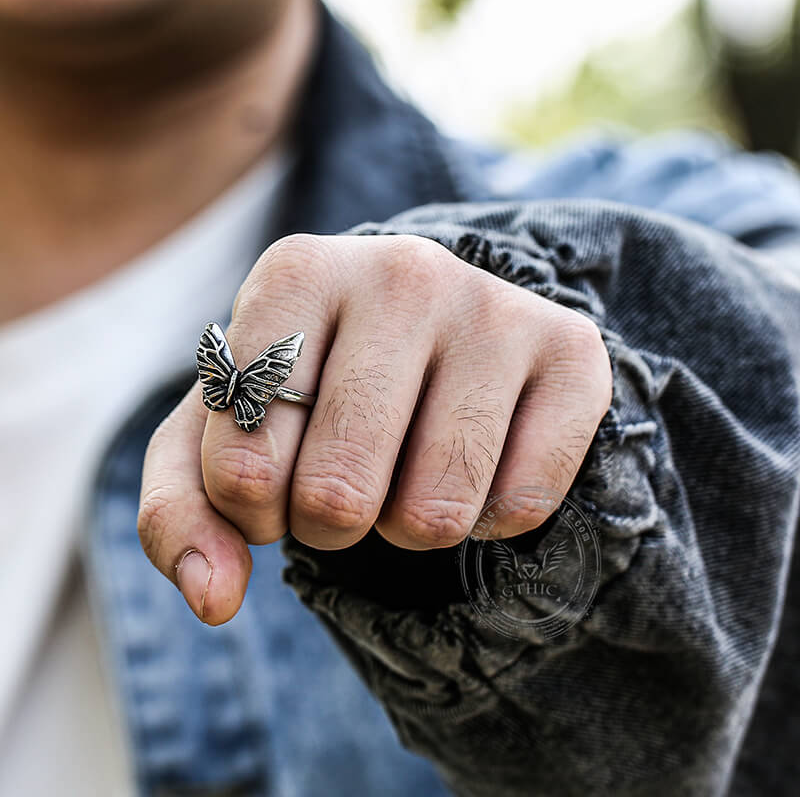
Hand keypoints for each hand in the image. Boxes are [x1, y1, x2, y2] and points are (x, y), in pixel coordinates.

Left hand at [137, 234, 611, 623]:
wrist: (429, 330)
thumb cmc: (312, 385)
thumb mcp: (221, 432)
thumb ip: (182, 512)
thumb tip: (215, 600)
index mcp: (296, 271)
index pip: (243, 460)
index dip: (252, 505)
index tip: (272, 474)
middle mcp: (401, 271)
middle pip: (339, 492)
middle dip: (330, 522)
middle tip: (344, 482)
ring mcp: (494, 308)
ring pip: (436, 512)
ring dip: (408, 525)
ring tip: (408, 470)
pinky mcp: (571, 352)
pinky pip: (520, 505)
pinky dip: (486, 518)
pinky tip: (477, 464)